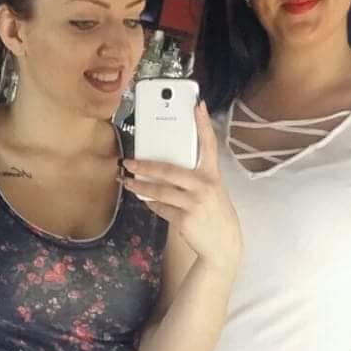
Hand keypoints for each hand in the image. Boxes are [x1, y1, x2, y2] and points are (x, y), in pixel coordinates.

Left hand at [122, 102, 240, 270]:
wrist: (223, 245)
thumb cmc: (214, 214)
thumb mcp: (212, 192)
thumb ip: (194, 179)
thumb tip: (165, 170)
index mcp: (212, 175)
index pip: (209, 144)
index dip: (204, 124)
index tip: (198, 105)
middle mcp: (205, 186)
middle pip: (168, 170)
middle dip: (145, 166)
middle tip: (128, 162)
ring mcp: (194, 203)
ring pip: (159, 191)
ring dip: (139, 186)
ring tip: (127, 181)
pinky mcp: (185, 219)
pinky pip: (161, 207)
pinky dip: (151, 203)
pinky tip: (145, 199)